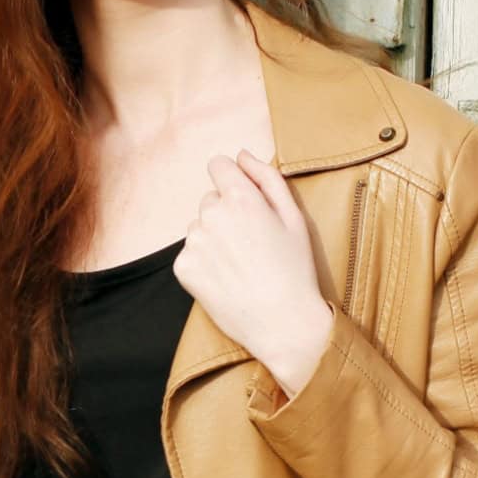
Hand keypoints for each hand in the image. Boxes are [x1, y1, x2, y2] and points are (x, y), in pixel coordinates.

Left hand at [170, 149, 337, 396]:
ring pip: (200, 227)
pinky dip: (204, 263)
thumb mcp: (294, 217)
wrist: (282, 322)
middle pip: (210, 200)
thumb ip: (266, 178)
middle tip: (252, 244)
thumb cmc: (294, 269)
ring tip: (241, 264)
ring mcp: (194, 242)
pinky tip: (227, 279)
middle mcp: (211, 215)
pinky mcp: (183, 268)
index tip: (244, 199)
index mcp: (240, 198)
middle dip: (227, 213)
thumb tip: (241, 154)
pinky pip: (191, 253)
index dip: (232, 179)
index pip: (218, 165)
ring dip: (214, 238)